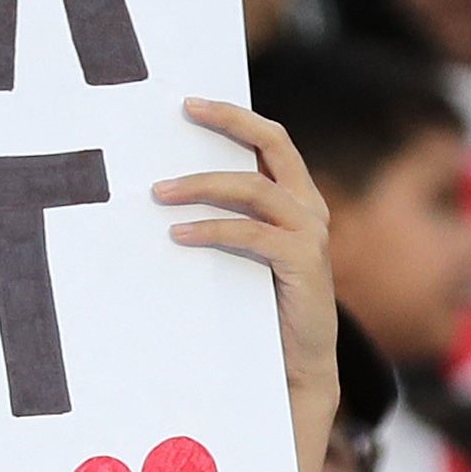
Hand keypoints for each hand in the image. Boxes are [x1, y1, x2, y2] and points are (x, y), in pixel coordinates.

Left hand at [155, 99, 337, 471]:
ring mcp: (310, 235)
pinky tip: (179, 234)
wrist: (300, 368)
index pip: (272, 139)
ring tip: (160, 193)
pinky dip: (212, 230)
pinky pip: (251, 234)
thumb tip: (169, 192)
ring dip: (202, 185)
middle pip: (272, 145)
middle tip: (181, 115)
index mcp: (300, 199)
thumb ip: (232, 221)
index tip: (191, 103)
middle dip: (227, 123)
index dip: (235, 116)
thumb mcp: (248, 255)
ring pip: (253, 188)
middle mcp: (310, 209)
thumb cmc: (266, 310)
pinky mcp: (303, 264)